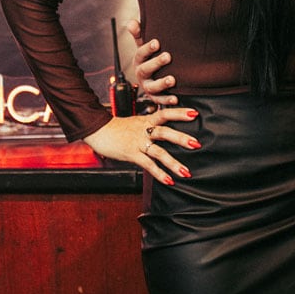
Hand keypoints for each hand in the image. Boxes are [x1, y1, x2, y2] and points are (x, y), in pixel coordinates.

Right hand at [83, 104, 199, 184]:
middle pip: (164, 132)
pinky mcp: (131, 154)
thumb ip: (150, 125)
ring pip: (158, 152)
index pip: (165, 113)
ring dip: (173, 163)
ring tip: (186, 172)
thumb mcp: (136, 122)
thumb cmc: (117, 128)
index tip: (194, 113)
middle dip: (181, 138)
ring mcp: (137, 142)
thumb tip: (165, 130)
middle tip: (197, 144)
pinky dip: (159, 173)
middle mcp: (144, 130)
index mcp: (146, 121)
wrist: (97, 130)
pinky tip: (169, 181)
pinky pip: (147, 164)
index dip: (179, 112)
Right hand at [126, 19, 176, 104]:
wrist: (155, 76)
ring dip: (162, 83)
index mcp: (139, 61)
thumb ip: (139, 34)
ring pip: (152, 87)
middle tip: (168, 56)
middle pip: (145, 70)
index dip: (147, 48)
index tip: (157, 42)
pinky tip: (176, 98)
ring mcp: (148, 87)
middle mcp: (141, 74)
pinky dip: (167, 100)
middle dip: (156, 63)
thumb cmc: (151, 57)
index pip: (140, 54)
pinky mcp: (155, 98)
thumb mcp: (145, 46)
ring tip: (172, 79)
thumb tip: (131, 22)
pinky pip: (160, 100)